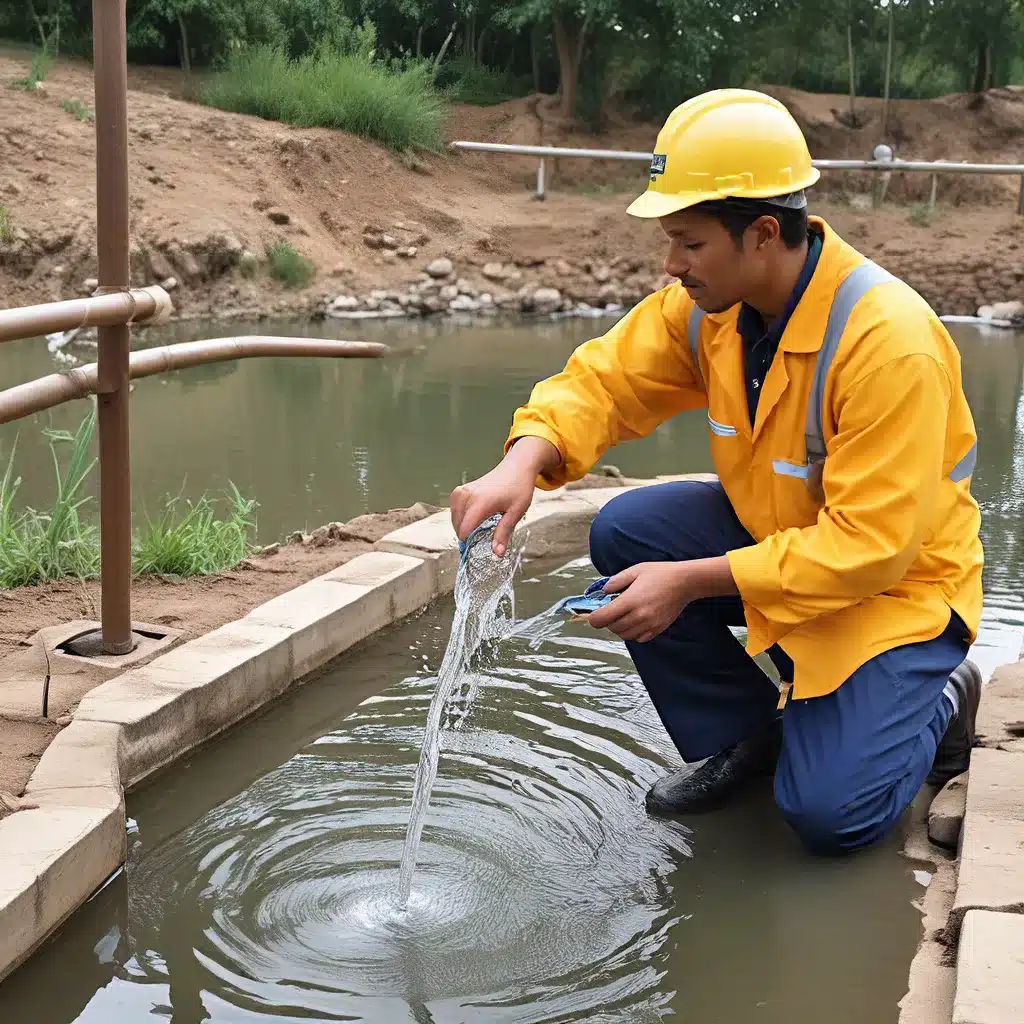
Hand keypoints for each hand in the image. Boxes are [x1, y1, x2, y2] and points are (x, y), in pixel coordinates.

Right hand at [450, 436, 560, 556]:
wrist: (517, 467)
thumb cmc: (519, 487)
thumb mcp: (516, 512)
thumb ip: (504, 533)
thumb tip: (496, 554)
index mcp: (480, 502)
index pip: (464, 529)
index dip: (469, 543)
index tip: (477, 549)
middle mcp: (467, 495)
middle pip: (457, 525)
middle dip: (466, 536)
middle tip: (481, 540)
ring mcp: (462, 491)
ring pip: (454, 518)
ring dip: (462, 526)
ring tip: (478, 529)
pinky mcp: (460, 490)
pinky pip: (454, 509)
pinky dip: (460, 517)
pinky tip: (472, 518)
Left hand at [586, 556, 736, 642]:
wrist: (685, 582)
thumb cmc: (659, 573)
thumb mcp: (634, 570)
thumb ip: (616, 581)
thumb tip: (603, 591)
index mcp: (629, 601)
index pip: (602, 619)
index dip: (593, 618)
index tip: (593, 614)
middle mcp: (638, 616)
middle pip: (612, 628)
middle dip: (607, 621)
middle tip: (610, 611)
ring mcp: (649, 624)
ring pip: (625, 636)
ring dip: (619, 628)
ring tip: (623, 616)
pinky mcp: (658, 629)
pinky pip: (639, 638)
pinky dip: (633, 633)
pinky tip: (635, 621)